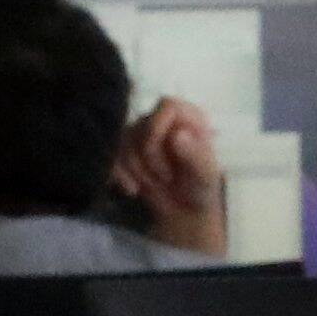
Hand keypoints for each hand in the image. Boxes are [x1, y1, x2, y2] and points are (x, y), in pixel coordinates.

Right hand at [118, 94, 227, 257]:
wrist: (184, 210)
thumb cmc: (200, 187)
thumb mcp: (205, 175)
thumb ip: (195, 155)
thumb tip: (177, 134)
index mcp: (187, 118)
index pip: (167, 105)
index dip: (162, 130)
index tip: (172, 158)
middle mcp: (162, 119)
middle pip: (141, 125)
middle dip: (149, 158)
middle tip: (167, 179)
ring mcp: (142, 132)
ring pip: (123, 140)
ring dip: (137, 169)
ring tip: (154, 185)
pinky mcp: (125, 149)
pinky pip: (111, 154)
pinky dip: (119, 174)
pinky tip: (133, 190)